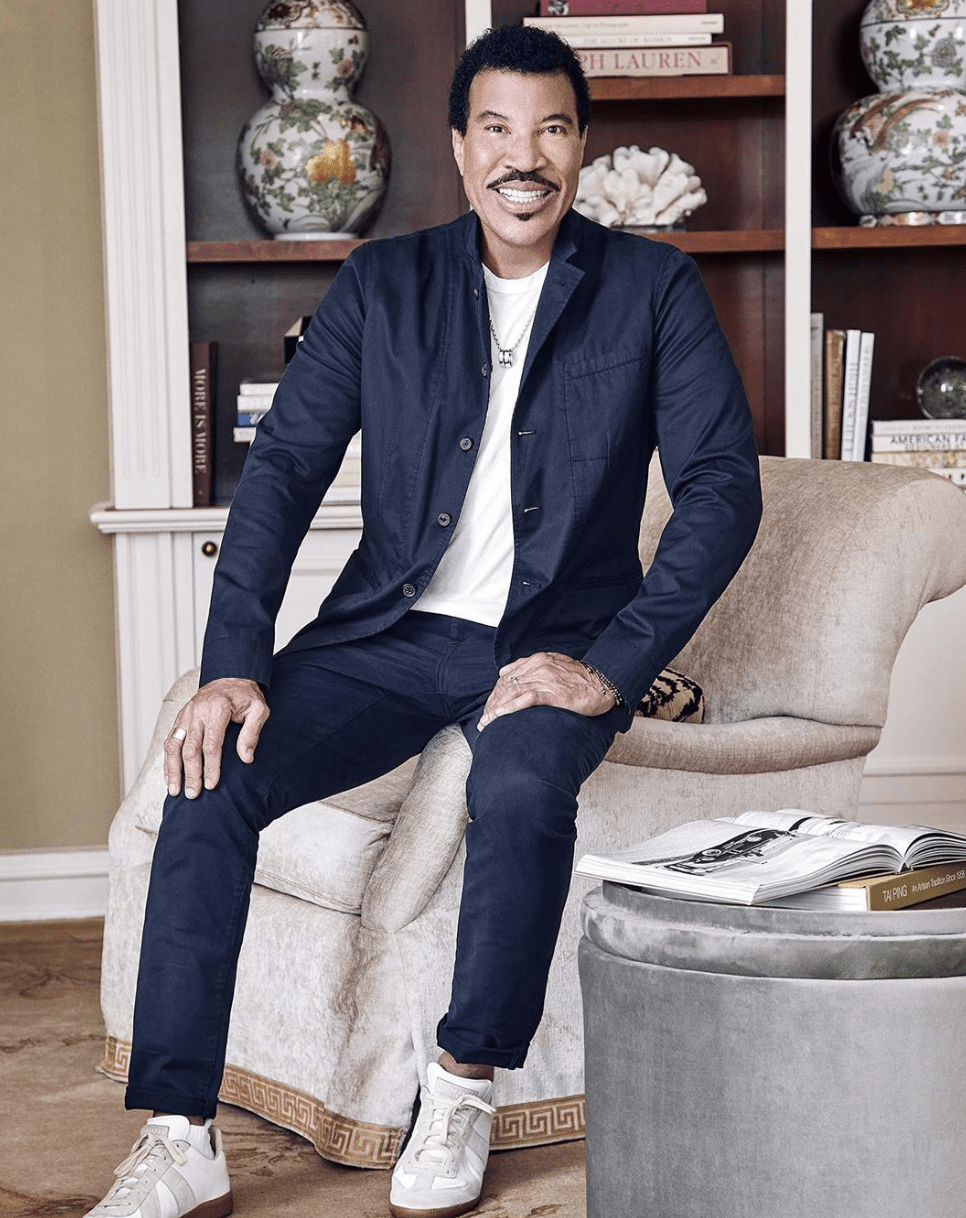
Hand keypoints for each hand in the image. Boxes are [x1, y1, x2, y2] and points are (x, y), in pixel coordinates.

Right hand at [164, 678, 269, 799]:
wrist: (230, 678)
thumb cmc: (246, 697)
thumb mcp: (258, 710)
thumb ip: (252, 733)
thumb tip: (246, 759)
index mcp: (217, 709)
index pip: (211, 744)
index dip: (210, 766)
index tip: (211, 785)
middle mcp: (197, 712)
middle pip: (190, 748)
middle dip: (191, 774)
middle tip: (193, 795)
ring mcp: (185, 715)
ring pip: (174, 746)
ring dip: (173, 770)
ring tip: (176, 791)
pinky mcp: (180, 719)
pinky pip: (170, 741)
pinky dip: (168, 761)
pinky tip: (170, 777)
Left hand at [477, 652, 616, 731]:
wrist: (604, 684)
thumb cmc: (581, 679)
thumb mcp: (555, 666)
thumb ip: (533, 667)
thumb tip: (508, 672)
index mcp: (538, 660)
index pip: (508, 676)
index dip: (495, 694)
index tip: (489, 709)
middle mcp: (539, 667)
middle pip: (506, 685)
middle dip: (492, 704)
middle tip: (484, 721)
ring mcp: (545, 679)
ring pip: (512, 692)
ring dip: (496, 709)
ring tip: (487, 723)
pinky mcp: (553, 693)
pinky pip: (526, 699)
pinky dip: (510, 707)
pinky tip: (500, 716)